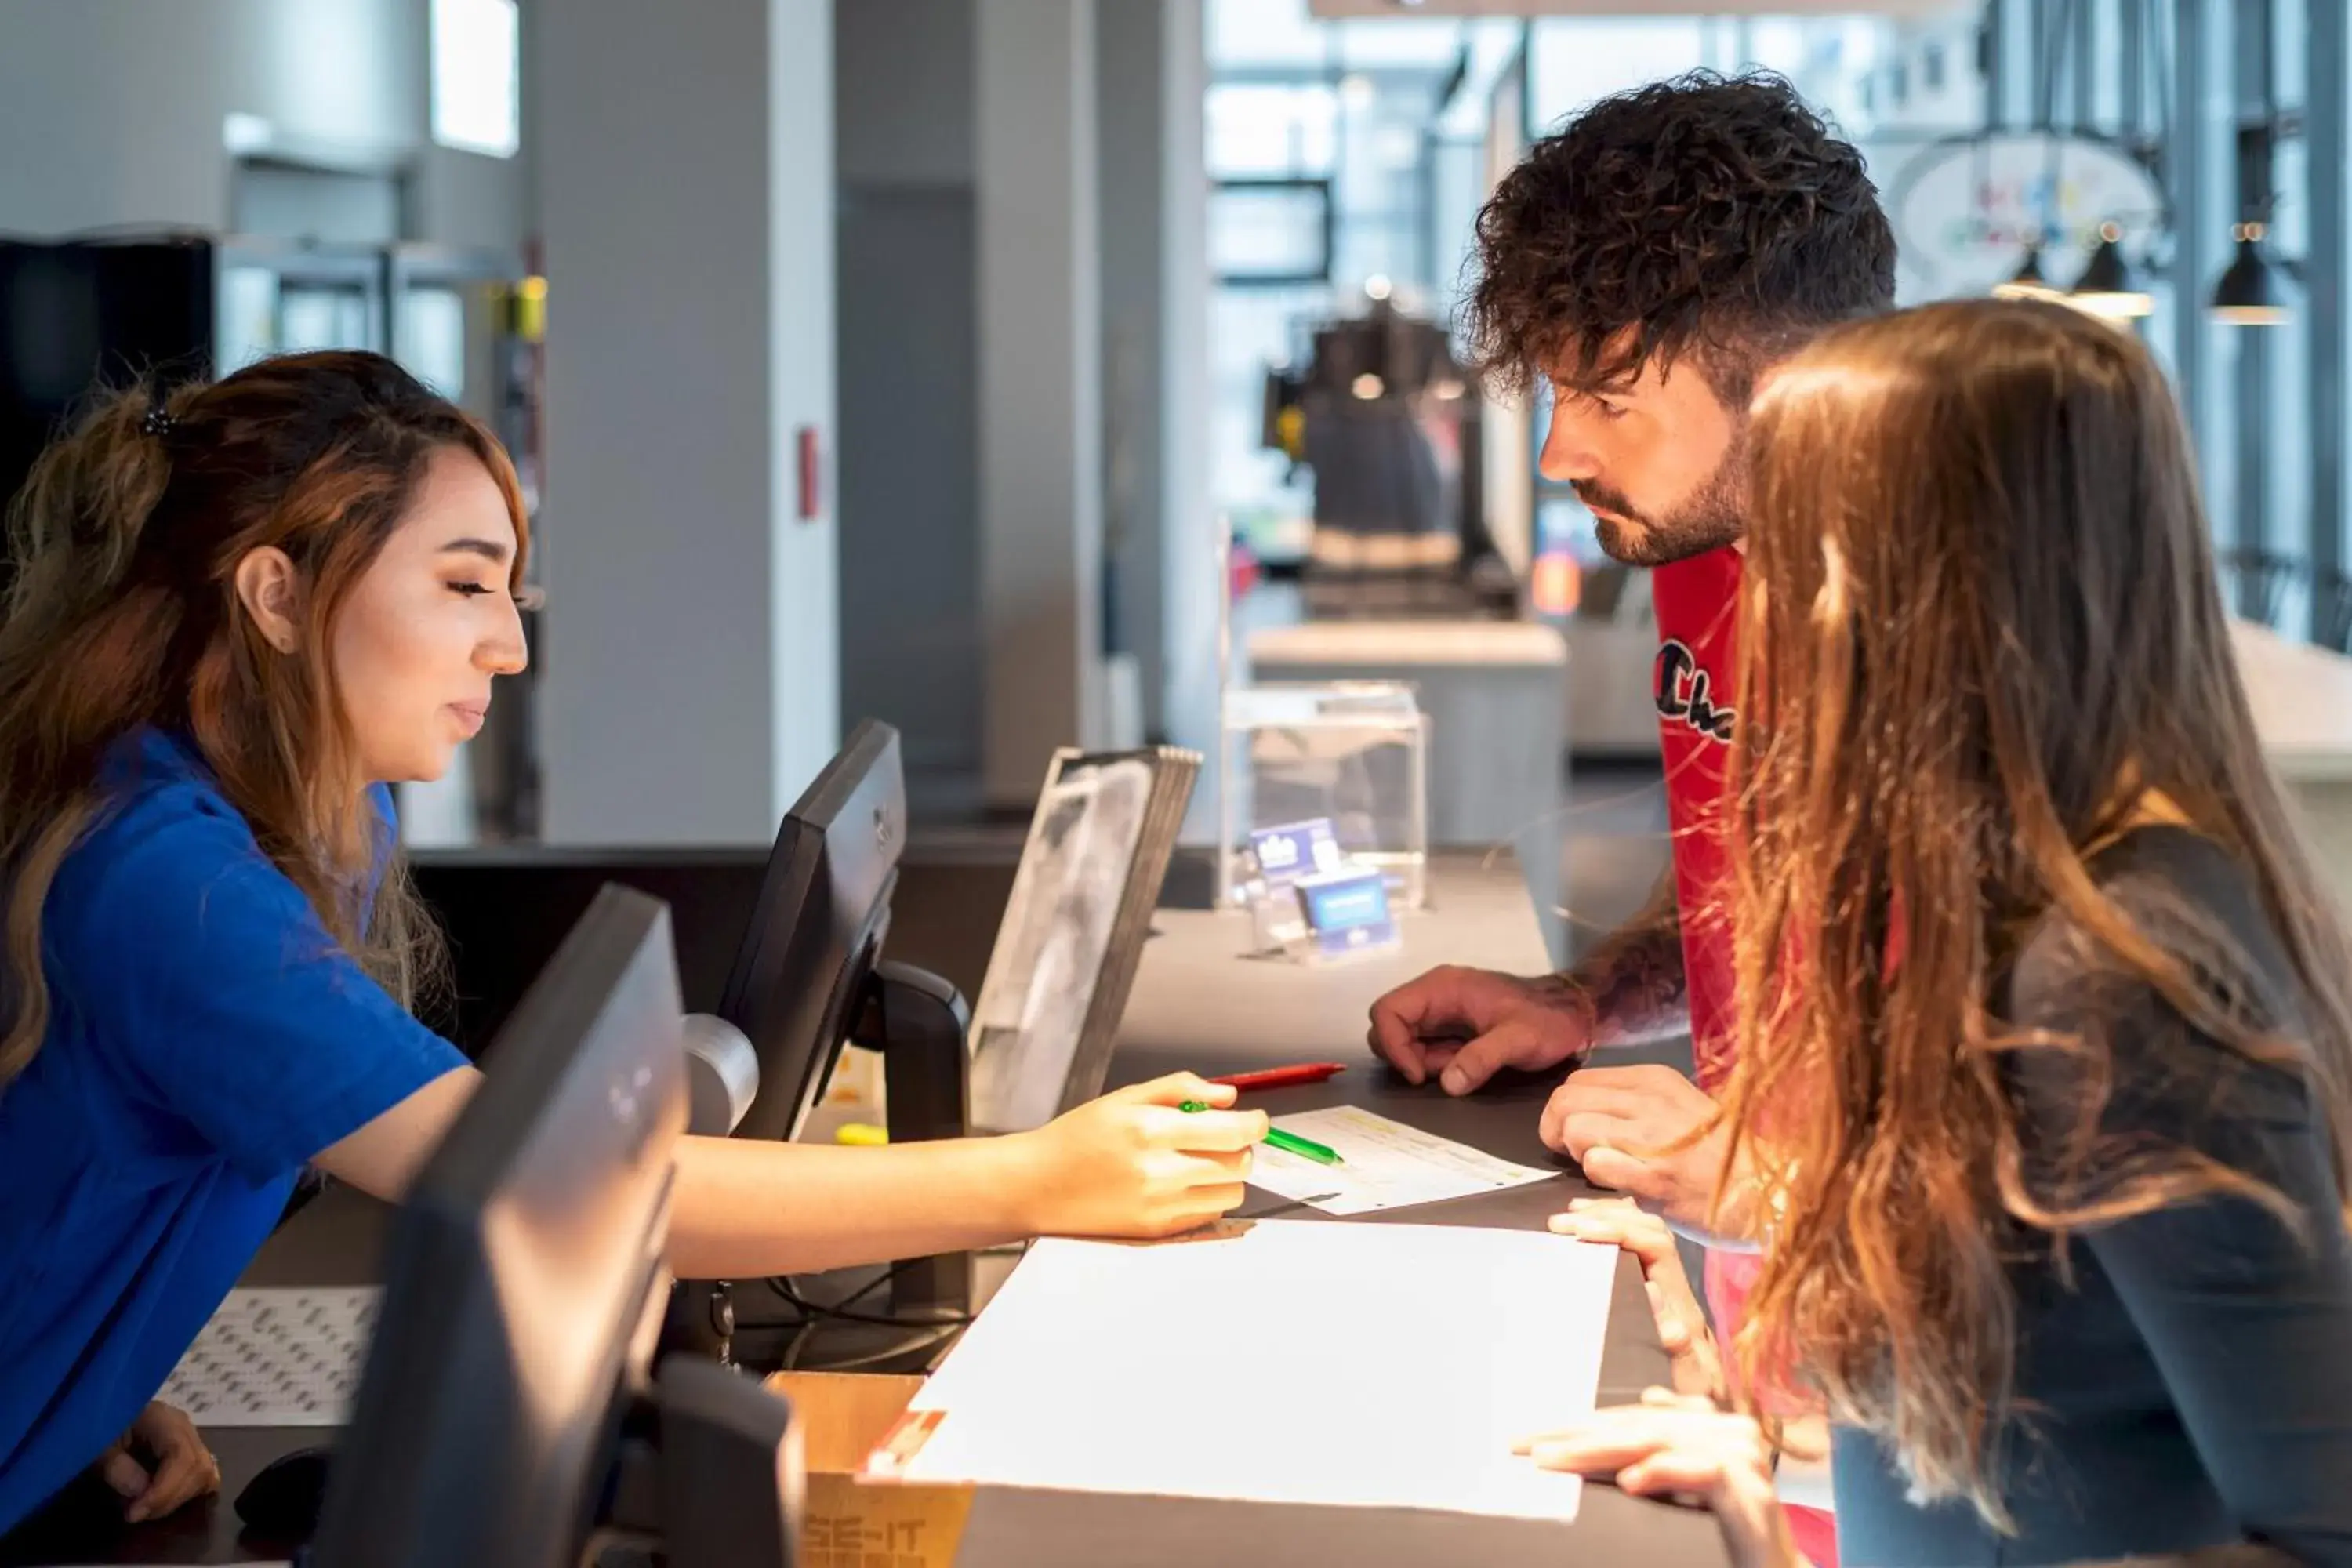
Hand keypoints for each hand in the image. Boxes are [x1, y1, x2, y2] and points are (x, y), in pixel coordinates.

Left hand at [98, 1401, 219, 1524]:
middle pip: (199, 1468)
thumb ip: (117, 1466)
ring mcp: (190, 1437)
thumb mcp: (95, 1444)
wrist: (96, 1414)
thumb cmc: (95, 1426)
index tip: (134, 1513)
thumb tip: (141, 1490)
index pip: (182, 1457)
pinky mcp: (187, 1449)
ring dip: (179, 1499)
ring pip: (206, 1473)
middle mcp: (185, 1426)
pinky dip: (189, 1492)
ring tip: (148, 1510)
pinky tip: (166, 1502)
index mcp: (163, 1418)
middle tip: (135, 1515)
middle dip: (169, 1499)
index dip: (164, 1490)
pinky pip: (203, 1474)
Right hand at [1018, 1074, 1267, 1239]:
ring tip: (1197, 1161)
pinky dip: (1205, 1197)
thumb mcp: (1126, 1097)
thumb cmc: (1079, 1137)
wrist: (1037, 1185)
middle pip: (1238, 1164)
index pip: (1232, 1131)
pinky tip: (1179, 1184)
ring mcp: (1159, 1207)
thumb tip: (1228, 1097)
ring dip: (1226, 1175)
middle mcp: (1159, 1172)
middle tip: (1221, 1137)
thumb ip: (1181, 1088)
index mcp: (1151, 1130)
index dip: (1255, 1124)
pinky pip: (1208, 1215)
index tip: (1256, 1120)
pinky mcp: (1156, 1232)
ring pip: (1231, 1193)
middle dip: (1240, 1147)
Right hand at [1366, 965, 1593, 1095]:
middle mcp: (1434, 995)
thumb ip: (1482, 1058)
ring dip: (1421, 1062)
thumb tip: (1449, 1083)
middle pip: (1388, 1025)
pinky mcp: (1449, 1027)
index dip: (1393, 1045)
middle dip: (1405, 1056)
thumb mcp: (1518, 1040)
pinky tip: (1463, 1066)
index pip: (1387, 1010)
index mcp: (1442, 987)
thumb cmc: (1547, 1019)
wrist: (1572, 1013)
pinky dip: (1433, 1063)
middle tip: (1441, 1073)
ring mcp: (1440, 1011)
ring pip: (1403, 1039)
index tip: (1419, 1074)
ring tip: (1458, 1068)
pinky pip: (1423, 1047)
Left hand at [1516, 1389, 1798, 1567]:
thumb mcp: (1689, 1483)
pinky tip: (1629, 1482)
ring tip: (1554, 1461)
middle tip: (1527, 1448)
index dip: (1579, 1427)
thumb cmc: (1731, 1530)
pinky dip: (1661, 1474)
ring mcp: (1745, 1456)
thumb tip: (1650, 1398)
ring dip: (1598, 1452)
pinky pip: (1700, 1474)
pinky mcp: (1753, 1491)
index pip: (1632, 1419)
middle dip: (1575, 1438)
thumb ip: (1668, 1445)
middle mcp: (1731, 1430)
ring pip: (1658, 1444)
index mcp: (1714, 1422)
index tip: (1529, 1441)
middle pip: (1638, 1428)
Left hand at [1541, 1064, 1753, 1241]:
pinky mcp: (1654, 1177)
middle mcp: (1650, 1100)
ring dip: (1577, 1153)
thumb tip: (1588, 1111)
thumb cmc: (1724, 1156)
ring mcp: (1652, 1137)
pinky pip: (1595, 1165)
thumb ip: (1636, 1105)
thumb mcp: (1681, 1109)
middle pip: (1565, 1099)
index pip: (1578, 1081)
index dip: (1567, 1110)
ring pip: (1573, 1127)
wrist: (1770, 1191)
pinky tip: (1620, 1185)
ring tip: (1606, 1169)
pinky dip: (1596, 1178)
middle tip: (1576, 1154)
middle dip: (1557, 1129)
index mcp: (1655, 1080)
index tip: (1578, 1133)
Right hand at [1550, 1198, 1721, 1400]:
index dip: (1618, 1229)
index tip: (1580, 1230)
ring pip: (1650, 1233)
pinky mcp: (1663, 1299)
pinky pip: (1644, 1250)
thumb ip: (1677, 1347)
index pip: (1655, 1246)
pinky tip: (1599, 1229)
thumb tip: (1653, 1295)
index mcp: (1684, 1307)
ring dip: (1612, 1218)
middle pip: (1652, 1229)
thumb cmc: (1700, 1403)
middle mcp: (1681, 1292)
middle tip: (1563, 1223)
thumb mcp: (1690, 1384)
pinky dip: (1619, 1231)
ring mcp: (1673, 1293)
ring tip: (1574, 1218)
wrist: (1717, 1416)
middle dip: (1607, 1216)